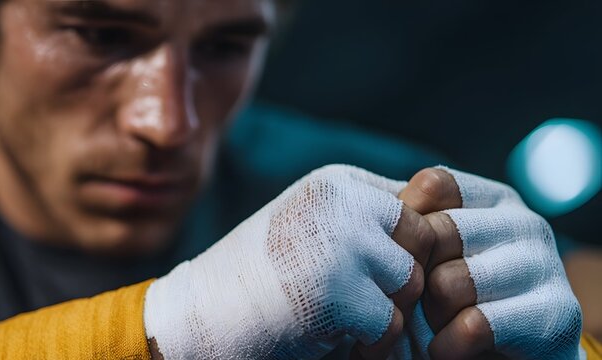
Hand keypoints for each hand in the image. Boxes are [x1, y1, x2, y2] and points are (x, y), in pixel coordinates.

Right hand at [143, 165, 432, 358]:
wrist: (192, 317)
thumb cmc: (255, 281)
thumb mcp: (314, 232)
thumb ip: (368, 222)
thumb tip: (445, 222)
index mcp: (336, 182)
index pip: (417, 203)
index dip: (407, 248)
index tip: (370, 276)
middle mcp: (342, 200)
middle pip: (425, 240)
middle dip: (401, 279)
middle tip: (356, 301)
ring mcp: (341, 242)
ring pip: (412, 282)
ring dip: (384, 313)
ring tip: (334, 317)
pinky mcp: (339, 290)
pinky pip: (391, 324)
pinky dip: (367, 343)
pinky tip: (326, 335)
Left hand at [399, 168, 582, 358]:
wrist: (505, 358)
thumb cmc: (452, 300)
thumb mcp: (428, 254)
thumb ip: (407, 223)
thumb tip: (359, 196)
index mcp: (493, 199)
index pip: (434, 185)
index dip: (403, 222)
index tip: (392, 254)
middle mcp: (524, 222)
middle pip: (438, 233)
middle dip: (412, 275)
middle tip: (410, 299)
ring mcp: (544, 264)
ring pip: (450, 282)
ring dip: (429, 314)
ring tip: (433, 324)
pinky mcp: (554, 313)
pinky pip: (474, 325)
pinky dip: (447, 345)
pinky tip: (446, 348)